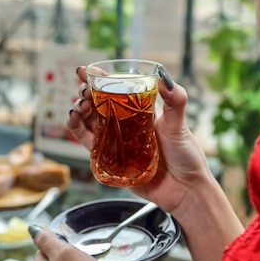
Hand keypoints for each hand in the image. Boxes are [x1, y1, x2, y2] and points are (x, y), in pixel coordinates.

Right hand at [68, 66, 212, 212]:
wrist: (185, 190)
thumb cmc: (186, 156)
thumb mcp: (179, 125)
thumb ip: (175, 101)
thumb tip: (164, 78)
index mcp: (141, 112)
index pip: (116, 91)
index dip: (100, 80)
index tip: (86, 71)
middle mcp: (126, 126)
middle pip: (99, 105)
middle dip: (86, 95)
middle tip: (82, 91)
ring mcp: (117, 143)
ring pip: (90, 122)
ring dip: (80, 111)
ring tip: (78, 106)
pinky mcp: (111, 161)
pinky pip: (89, 144)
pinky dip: (78, 131)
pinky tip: (73, 120)